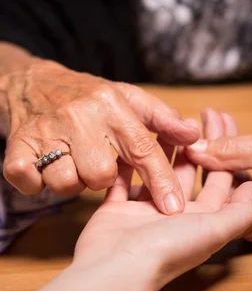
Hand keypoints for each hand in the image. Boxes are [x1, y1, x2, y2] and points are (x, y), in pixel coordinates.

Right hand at [1, 58, 199, 212]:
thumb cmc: (90, 98)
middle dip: (100, 178)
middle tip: (94, 162)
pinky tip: (43, 168)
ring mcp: (46, 130)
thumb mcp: (130, 99)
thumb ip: (163, 119)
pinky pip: (30, 181)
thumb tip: (194, 135)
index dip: (160, 181)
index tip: (174, 208)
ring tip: (70, 162)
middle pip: (101, 175)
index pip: (142, 149)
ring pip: (68, 183)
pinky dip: (36, 183)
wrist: (33, 82)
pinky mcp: (18, 146)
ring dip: (71, 181)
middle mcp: (80, 116)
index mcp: (112, 105)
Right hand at [74, 110, 251, 288]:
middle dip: (194, 145)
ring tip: (164, 121)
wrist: (118, 269)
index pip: (220, 180)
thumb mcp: (216, 230)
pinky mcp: (117, 210)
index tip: (224, 121)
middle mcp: (176, 215)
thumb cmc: (169, 249)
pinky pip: (122, 180)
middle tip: (193, 116)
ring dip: (161, 150)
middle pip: (189, 173)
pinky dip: (125, 162)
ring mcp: (145, 212)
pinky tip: (130, 140)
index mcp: (202, 220)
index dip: (226, 152)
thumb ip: (240, 211)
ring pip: (156, 172)